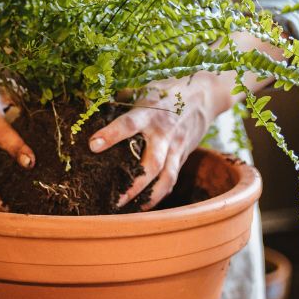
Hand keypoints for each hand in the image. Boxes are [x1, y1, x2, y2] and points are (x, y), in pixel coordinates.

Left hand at [87, 74, 229, 209]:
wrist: (205, 96)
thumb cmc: (168, 91)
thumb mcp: (145, 89)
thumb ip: (121, 99)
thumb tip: (92, 106)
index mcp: (150, 112)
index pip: (129, 124)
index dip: (111, 134)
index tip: (93, 145)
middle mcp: (164, 132)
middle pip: (152, 163)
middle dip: (134, 184)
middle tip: (115, 198)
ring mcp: (176, 147)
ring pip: (166, 177)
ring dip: (149, 196)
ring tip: (131, 209)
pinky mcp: (183, 156)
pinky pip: (172, 178)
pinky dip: (160, 193)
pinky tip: (145, 204)